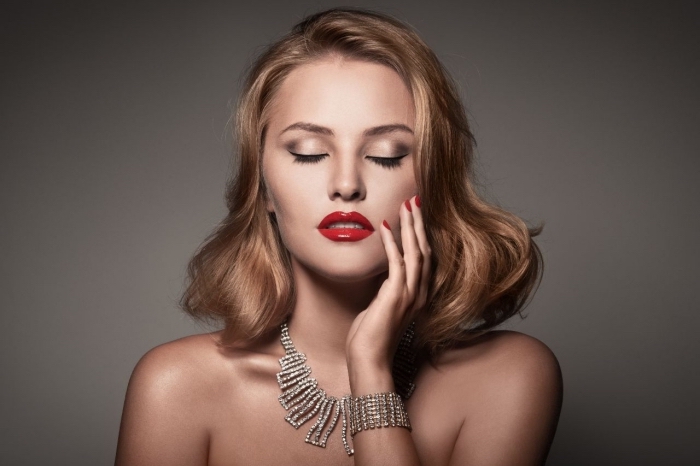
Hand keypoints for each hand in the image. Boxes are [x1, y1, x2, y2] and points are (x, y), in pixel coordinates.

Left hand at [346, 195, 431, 375]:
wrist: (369, 362)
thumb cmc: (370, 338)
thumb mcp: (380, 308)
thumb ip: (385, 291)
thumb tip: (381, 276)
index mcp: (417, 296)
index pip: (425, 258)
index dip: (422, 234)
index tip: (416, 213)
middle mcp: (418, 294)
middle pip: (425, 250)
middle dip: (419, 223)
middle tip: (415, 199)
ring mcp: (409, 296)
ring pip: (416, 253)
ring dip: (410, 227)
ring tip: (406, 205)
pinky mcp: (395, 297)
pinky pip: (397, 264)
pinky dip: (392, 244)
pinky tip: (387, 227)